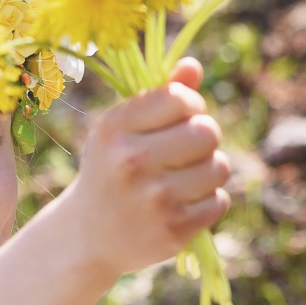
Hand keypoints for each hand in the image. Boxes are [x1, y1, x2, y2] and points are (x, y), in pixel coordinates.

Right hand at [61, 56, 231, 278]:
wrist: (87, 237)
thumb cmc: (110, 173)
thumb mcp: (120, 133)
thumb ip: (158, 98)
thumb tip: (193, 66)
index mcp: (115, 130)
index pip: (180, 98)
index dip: (189, 106)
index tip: (178, 120)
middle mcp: (131, 161)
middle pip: (207, 132)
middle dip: (202, 140)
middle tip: (183, 154)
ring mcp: (154, 198)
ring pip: (218, 167)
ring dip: (207, 172)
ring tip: (181, 181)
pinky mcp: (173, 230)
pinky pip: (219, 201)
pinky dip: (206, 203)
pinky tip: (180, 206)